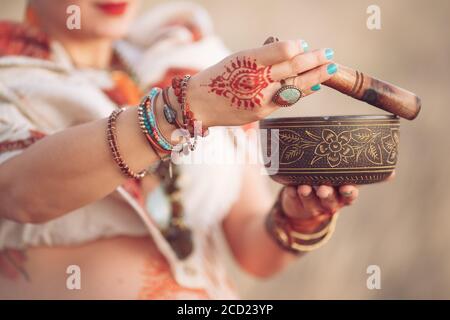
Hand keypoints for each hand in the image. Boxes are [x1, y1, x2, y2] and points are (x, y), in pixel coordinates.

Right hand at [187, 39, 335, 126]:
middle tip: (329, 54)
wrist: (200, 102)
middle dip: (315, 60)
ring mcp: (260, 96)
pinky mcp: (262, 111)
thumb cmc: (221, 76)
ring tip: (330, 68)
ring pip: (295, 85)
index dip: (298, 47)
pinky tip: (314, 86)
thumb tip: (294, 51)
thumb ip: (265, 56)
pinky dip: (302, 92)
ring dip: (316, 77)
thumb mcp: (240, 59)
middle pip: (293, 66)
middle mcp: (256, 78)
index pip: (282, 50)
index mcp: (249, 59)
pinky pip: (287, 100)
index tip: (306, 46)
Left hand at [280, 172, 394, 232]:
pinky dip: (291, 192)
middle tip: (324, 188)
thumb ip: (359, 171)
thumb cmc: (328, 184)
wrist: (303, 206)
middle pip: (329, 199)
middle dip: (327, 194)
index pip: (349, 196)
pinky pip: (292, 197)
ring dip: (308, 194)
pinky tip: (290, 187)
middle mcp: (329, 202)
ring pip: (310, 200)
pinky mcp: (295, 201)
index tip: (347, 187)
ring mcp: (311, 203)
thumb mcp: (344, 179)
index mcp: (343, 195)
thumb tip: (393, 173)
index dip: (349, 193)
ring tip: (305, 187)